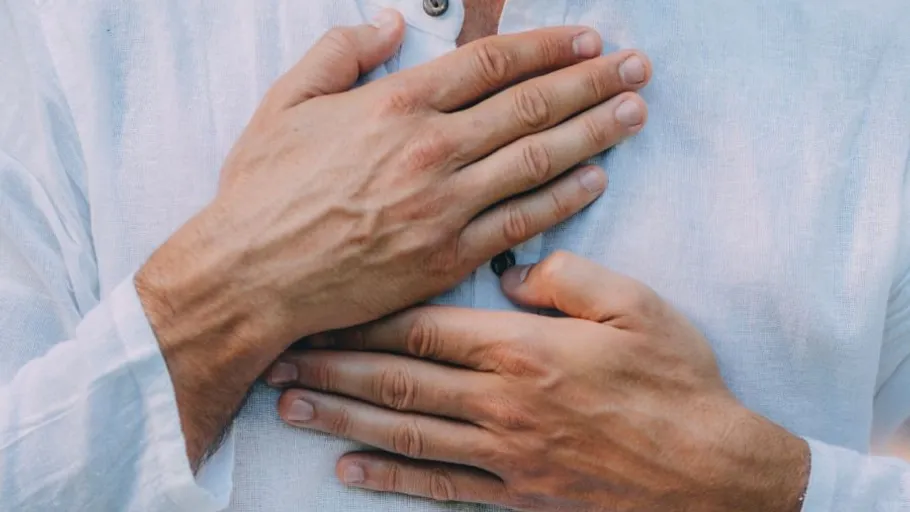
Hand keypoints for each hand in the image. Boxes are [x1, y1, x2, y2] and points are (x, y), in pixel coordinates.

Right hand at [135, 12, 651, 465]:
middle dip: (593, 82)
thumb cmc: (264, 190)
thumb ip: (341, 52)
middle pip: (532, 104)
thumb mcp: (287, 103)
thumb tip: (389, 22)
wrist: (251, 275)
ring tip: (636, 112)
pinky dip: (564, 197)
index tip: (588, 39)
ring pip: (539, 158)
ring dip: (595, 131)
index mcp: (397, 103)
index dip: (549, 46)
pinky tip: (597, 178)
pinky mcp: (449, 255)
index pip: (493, 62)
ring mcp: (446, 205)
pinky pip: (522, 221)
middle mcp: (432, 148)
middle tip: (638, 67)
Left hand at [270, 252, 809, 511]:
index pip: (423, 328)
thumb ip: (566, 276)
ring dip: (341, 420)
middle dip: (332, 368)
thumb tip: (510, 272)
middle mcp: (500, 402)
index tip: (319, 310)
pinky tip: (347, 473)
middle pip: (396, 381)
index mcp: (523, 349)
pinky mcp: (515, 494)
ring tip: (290, 410)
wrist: (711, 472)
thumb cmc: (676, 380)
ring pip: (403, 433)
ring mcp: (503, 454)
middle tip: (278, 360)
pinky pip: (438, 486)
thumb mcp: (636, 304)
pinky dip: (388, 479)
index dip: (364, 319)